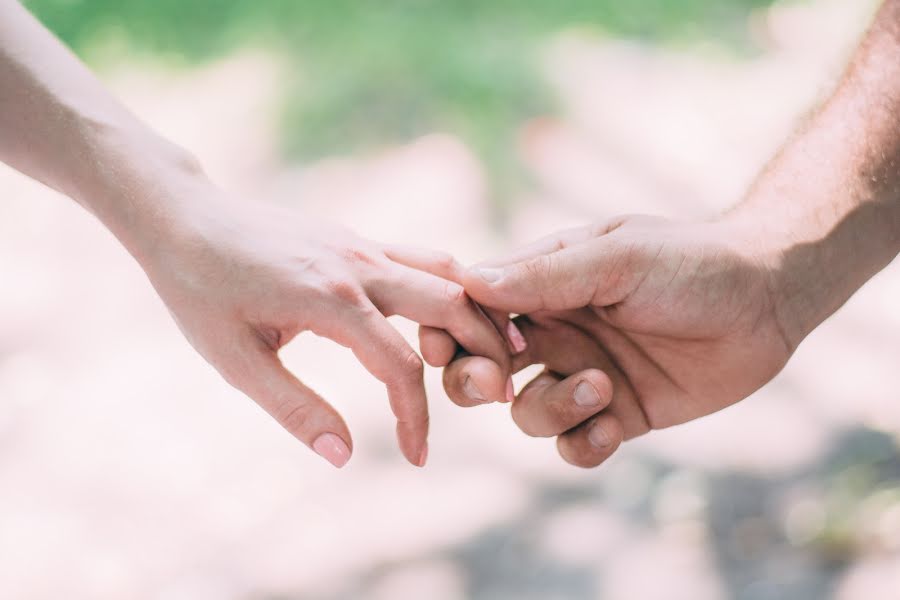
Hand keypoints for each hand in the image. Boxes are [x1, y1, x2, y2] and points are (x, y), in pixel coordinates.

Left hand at [136, 186, 513, 467]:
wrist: (184, 218)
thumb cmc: (201, 291)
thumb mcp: (236, 361)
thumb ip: (294, 408)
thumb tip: (344, 456)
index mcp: (331, 299)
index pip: (400, 366)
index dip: (416, 417)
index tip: (417, 456)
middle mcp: (359, 265)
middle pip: (452, 304)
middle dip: (484, 351)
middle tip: (500, 394)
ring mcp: (362, 244)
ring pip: (447, 271)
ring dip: (477, 311)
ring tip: (495, 352)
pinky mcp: (357, 239)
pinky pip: (421, 258)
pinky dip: (450, 286)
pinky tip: (450, 316)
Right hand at [426, 215, 796, 466]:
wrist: (766, 300)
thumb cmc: (689, 262)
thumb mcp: (616, 258)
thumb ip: (545, 275)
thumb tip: (470, 281)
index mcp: (542, 284)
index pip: (471, 310)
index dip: (453, 333)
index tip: (456, 349)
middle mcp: (554, 330)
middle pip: (482, 369)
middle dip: (477, 382)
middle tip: (496, 383)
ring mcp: (583, 373)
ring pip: (527, 412)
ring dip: (553, 408)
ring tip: (602, 388)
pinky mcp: (619, 413)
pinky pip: (575, 444)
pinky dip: (583, 442)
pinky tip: (612, 426)